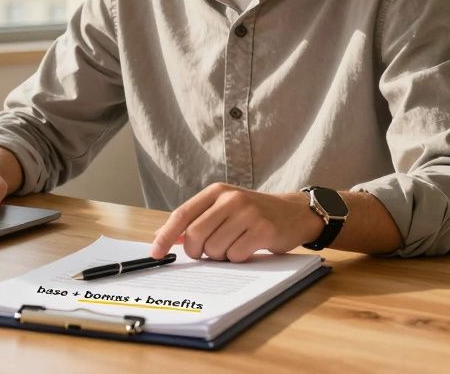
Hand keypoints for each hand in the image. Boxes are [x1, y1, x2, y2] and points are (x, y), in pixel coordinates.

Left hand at [149, 183, 321, 262]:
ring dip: (220, 256)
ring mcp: (248, 213)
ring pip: (215, 249)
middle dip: (196, 252)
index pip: (182, 214)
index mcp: (216, 192)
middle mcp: (231, 199)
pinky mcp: (263, 230)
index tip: (155, 252)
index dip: (166, 235)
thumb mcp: (224, 208)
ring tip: (233, 246)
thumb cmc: (254, 213)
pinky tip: (247, 248)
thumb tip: (163, 234)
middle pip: (195, 235)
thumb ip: (196, 219)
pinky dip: (237, 258)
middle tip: (205, 254)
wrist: (294, 213)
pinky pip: (236, 255)